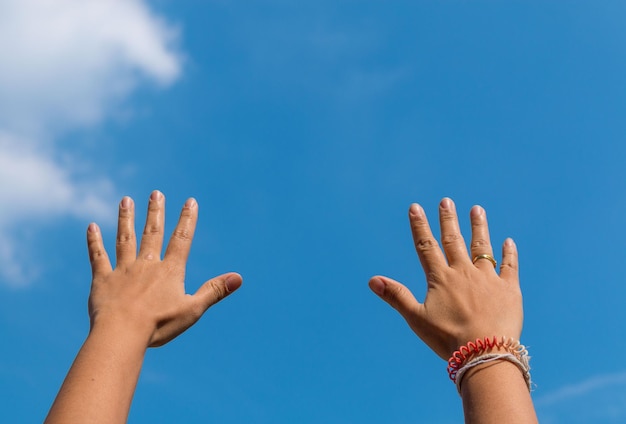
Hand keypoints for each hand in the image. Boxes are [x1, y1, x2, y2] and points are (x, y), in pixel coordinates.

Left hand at [87, 190, 241, 346]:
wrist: (122, 332)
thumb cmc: (159, 324)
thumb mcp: (193, 309)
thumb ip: (214, 291)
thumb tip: (239, 277)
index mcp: (170, 271)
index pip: (181, 240)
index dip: (187, 220)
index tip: (190, 201)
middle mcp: (147, 265)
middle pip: (152, 233)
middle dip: (155, 212)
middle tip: (156, 193)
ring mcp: (124, 270)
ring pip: (125, 239)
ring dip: (126, 219)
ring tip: (125, 200)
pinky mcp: (102, 280)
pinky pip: (98, 257)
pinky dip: (95, 242)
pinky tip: (92, 226)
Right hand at [369, 198, 521, 359]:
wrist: (485, 352)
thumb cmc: (448, 338)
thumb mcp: (416, 318)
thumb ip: (396, 296)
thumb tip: (372, 280)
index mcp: (440, 278)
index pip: (426, 246)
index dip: (419, 225)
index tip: (415, 207)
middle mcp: (463, 272)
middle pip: (454, 240)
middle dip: (448, 219)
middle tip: (446, 201)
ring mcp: (488, 278)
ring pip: (482, 246)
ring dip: (478, 227)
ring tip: (477, 209)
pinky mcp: (509, 289)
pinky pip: (509, 266)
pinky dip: (509, 253)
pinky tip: (508, 241)